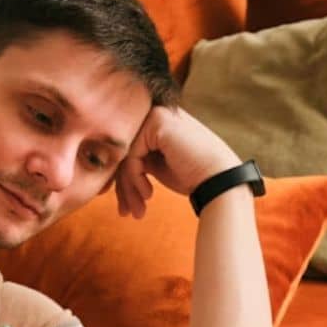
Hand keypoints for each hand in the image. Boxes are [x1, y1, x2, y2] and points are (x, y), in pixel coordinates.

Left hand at [114, 106, 240, 218]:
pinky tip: (148, 195)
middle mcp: (156, 112)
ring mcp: (157, 114)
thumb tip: (108, 170)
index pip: (128, 149)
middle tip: (126, 213)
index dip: (122, 179)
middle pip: (123, 151)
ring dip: (128, 188)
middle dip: (123, 187)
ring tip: (137, 211)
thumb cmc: (193, 176)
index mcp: (157, 122)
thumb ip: (138, 159)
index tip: (124, 206)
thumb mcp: (159, 165)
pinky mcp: (158, 122)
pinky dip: (135, 179)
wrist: (219, 180)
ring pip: (125, 155)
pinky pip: (132, 156)